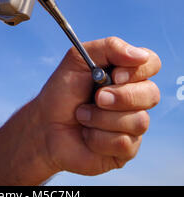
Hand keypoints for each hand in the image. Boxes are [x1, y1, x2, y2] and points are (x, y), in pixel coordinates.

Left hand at [35, 36, 160, 176]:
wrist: (45, 124)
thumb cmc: (63, 90)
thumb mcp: (78, 58)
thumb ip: (109, 47)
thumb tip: (140, 56)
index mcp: (126, 72)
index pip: (151, 63)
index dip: (139, 70)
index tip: (115, 75)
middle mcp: (135, 97)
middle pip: (152, 94)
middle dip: (120, 97)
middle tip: (96, 98)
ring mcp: (133, 124)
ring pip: (138, 121)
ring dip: (101, 118)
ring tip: (82, 115)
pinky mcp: (126, 149)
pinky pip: (124, 143)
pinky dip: (97, 137)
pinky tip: (86, 134)